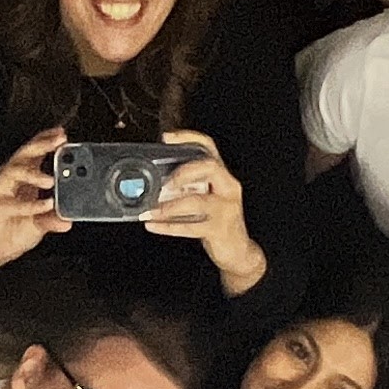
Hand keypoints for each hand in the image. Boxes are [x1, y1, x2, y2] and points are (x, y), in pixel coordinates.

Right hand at [0, 129, 69, 277]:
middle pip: (25, 154)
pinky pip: (14, 204)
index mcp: (24, 175)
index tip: (61, 133)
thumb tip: (68, 220)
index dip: (47, 139)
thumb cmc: (17, 226)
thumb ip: (54, 217)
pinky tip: (45, 204)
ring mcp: (2, 190)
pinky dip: (31, 205)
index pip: (35, 151)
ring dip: (33, 173)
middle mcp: (11, 178)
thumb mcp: (42, 221)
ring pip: (15, 172)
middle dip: (42, 145)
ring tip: (50, 179)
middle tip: (58, 141)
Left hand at [142, 132, 264, 293]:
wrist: (237, 251)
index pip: (209, 147)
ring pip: (197, 201)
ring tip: (150, 210)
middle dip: (184, 171)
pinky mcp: (219, 229)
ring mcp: (226, 208)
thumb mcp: (206, 198)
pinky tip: (153, 225)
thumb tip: (154, 183)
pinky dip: (168, 227)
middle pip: (209, 167)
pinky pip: (191, 226)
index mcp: (222, 176)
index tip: (167, 137)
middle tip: (163, 182)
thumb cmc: (217, 222)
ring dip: (170, 206)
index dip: (189, 138)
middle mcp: (228, 187)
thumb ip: (188, 187)